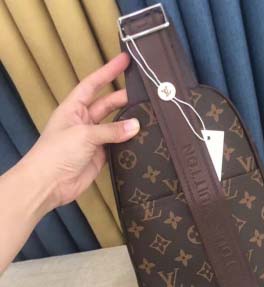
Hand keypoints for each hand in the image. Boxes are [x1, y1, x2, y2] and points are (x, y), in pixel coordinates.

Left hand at [24, 52, 138, 210]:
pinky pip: (117, 145)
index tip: (125, 61)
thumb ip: (111, 130)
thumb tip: (137, 125)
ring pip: (114, 125)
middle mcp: (84, 121)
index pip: (93, 85)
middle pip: (107, 104)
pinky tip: (142, 137)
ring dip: (128, 121)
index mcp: (74, 108)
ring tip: (148, 114)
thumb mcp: (84, 134)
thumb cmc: (58, 152)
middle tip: (145, 94)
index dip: (108, 72)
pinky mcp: (101, 156)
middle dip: (123, 97)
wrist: (50, 184)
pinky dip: (128, 142)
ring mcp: (93, 139)